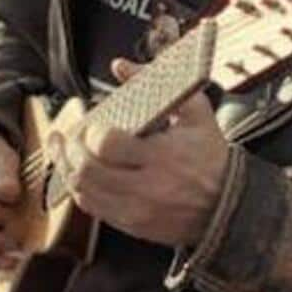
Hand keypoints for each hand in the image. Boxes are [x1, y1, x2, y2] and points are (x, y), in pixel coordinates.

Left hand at [48, 58, 228, 246]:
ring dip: (67, 167)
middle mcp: (146, 187)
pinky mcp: (131, 225)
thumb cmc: (211, 157)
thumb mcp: (195, 113)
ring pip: (82, 191)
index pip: (107, 146)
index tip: (92, 124)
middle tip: (70, 133)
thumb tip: (120, 66)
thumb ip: (157, 84)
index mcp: (162, 157)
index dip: (92, 132)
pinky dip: (79, 188)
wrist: (228, 206)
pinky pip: (92, 208)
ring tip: (63, 148)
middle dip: (71, 148)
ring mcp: (136, 211)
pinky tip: (77, 172)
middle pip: (87, 170)